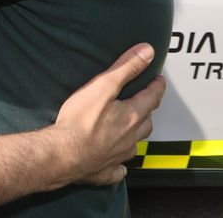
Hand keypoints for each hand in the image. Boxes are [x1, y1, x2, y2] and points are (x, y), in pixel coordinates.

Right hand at [52, 43, 165, 185]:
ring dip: (136, 135)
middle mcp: (130, 137)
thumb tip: (147, 52)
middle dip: (148, 110)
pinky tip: (119, 165)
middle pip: (147, 122)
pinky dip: (121, 165)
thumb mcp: (102, 86)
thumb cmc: (79, 121)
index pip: (152, 97)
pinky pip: (119, 169)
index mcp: (132, 116)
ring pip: (135, 144)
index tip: (159, 80)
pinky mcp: (105, 170)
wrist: (63, 154)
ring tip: (133, 129)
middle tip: (146, 102)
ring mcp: (119, 155)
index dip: (157, 86)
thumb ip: (125, 68)